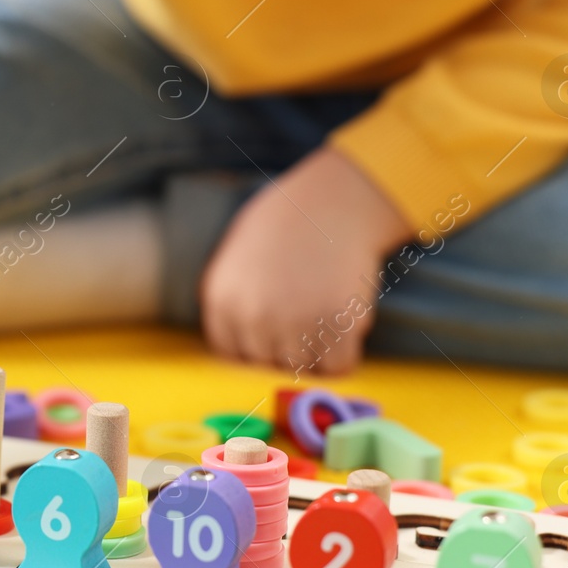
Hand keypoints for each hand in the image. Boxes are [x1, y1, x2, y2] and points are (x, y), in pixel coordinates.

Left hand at [199, 146, 411, 375]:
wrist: (336, 200)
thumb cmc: (287, 222)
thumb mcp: (236, 257)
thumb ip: (234, 301)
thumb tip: (243, 347)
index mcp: (221, 300)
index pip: (230, 354)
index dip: (254, 347)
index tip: (273, 336)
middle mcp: (253, 318)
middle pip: (265, 363)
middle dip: (285, 349)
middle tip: (305, 321)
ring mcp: (295, 324)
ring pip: (301, 368)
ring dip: (316, 353)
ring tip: (324, 318)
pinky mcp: (337, 326)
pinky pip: (339, 366)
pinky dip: (346, 354)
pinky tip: (345, 325)